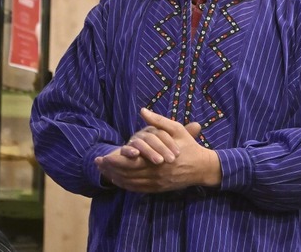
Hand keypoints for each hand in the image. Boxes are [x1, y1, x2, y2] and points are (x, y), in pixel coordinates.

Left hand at [95, 108, 220, 192]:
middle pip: (127, 174)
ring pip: (131, 183)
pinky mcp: (158, 189)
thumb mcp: (176, 129)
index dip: (114, 160)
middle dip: (110, 169)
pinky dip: (126, 186)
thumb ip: (158, 121)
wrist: (203, 167)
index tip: (102, 155)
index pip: (130, 162)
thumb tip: (142, 110)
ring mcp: (157, 183)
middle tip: (97, 163)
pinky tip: (117, 180)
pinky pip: (138, 189)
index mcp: (158, 159)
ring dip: (115, 178)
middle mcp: (156, 174)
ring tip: (102, 171)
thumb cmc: (189, 146)